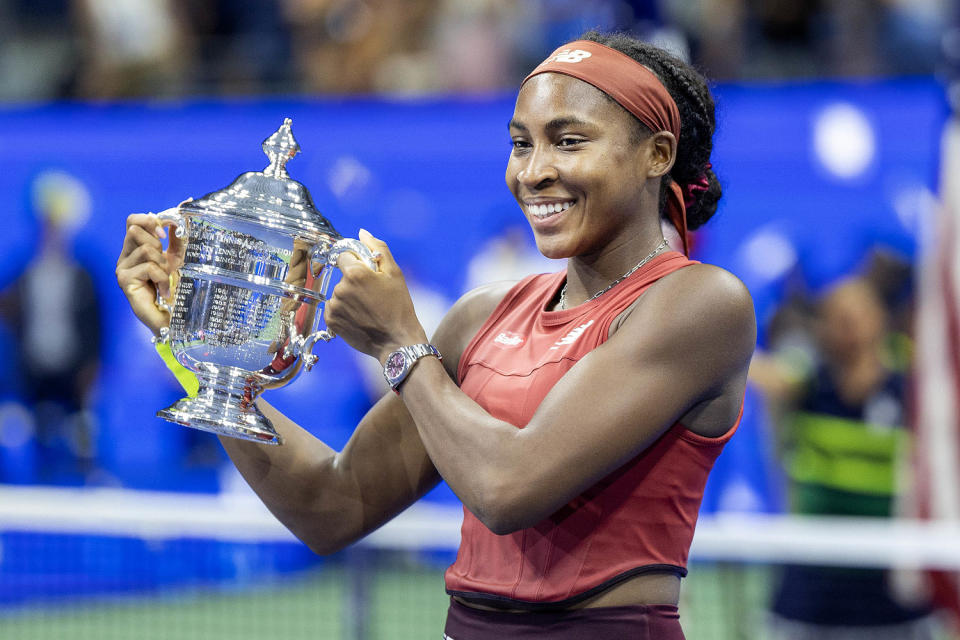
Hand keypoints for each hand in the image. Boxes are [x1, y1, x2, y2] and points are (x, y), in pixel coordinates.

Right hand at [116, 211, 184, 336]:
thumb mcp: (180, 255)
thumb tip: (186, 201)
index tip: (165, 233)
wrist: (178, 316)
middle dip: (158, 245)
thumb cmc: (179, 288)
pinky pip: (148, 266)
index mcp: (136, 248)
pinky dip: (162, 278)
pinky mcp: (125, 281)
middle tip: (166, 265)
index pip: (132, 220)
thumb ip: (178, 232)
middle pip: (135, 229)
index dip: (149, 220)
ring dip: (163, 265)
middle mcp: (125, 257)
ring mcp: (122, 269)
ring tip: (166, 281)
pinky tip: (164, 292)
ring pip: (146, 249)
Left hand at [325, 230, 427, 362]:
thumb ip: (377, 248)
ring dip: (349, 297)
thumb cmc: (399, 306)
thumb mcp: (395, 273)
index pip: (343, 256)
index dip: (356, 262)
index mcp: (355, 273)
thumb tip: (362, 233)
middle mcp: (341, 288)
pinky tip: (360, 318)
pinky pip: (334, 308)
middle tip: (373, 295)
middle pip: (343, 276)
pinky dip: (344, 311)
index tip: (368, 274)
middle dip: (355, 282)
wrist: (397, 341)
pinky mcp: (331, 321)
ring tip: (368, 309)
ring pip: (339, 292)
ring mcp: (334, 306)